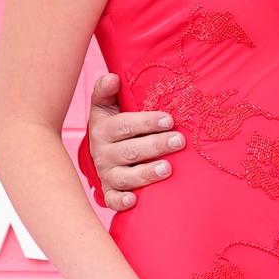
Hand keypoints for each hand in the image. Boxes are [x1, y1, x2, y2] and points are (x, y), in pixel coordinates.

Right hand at [88, 72, 181, 211]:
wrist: (99, 154)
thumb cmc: (112, 127)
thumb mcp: (105, 107)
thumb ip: (106, 91)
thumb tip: (112, 77)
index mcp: (103, 129)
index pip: (125, 125)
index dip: (146, 122)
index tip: (169, 119)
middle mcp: (103, 153)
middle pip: (130, 151)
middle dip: (156, 145)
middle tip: (179, 141)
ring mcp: (107, 174)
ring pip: (126, 176)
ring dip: (146, 173)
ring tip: (167, 169)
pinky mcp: (111, 192)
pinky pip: (113, 200)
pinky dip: (121, 202)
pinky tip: (134, 201)